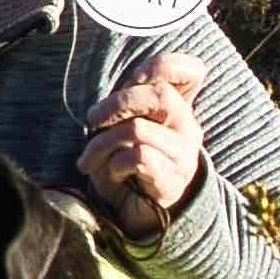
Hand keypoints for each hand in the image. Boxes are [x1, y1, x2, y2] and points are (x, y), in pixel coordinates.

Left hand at [81, 51, 206, 237]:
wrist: (135, 213)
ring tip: (90, 158)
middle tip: (93, 121)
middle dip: (116, 104)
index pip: (189, 71)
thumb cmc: (124, 161)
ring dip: (101, 143)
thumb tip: (127, 79)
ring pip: (138, 129)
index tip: (134, 78)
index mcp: (176, 108)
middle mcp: (186, 128)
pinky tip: (110, 173)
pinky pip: (138, 157)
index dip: (164, 66)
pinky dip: (113, 163)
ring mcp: (182, 156)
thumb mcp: (122, 124)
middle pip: (159, 95)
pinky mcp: (170, 181)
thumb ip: (127, 100)